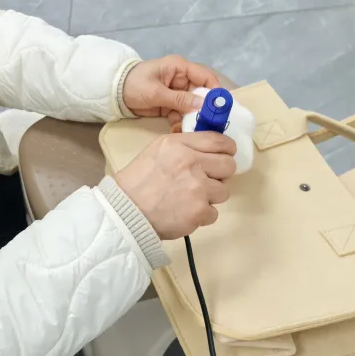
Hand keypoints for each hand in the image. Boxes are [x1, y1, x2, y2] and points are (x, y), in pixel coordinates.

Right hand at [114, 131, 236, 238]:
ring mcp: (198, 189)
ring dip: (210, 196)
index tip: (226, 154)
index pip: (218, 141)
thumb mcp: (158, 150)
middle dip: (221, 173)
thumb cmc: (138, 180)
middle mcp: (192, 163)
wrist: (126, 210)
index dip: (227, 149)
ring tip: (190, 198)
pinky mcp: (200, 212)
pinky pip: (214, 213)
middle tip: (207, 179)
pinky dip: (202, 215)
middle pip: (228, 166)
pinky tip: (185, 212)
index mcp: (180, 145)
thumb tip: (208, 152)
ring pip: (223, 191)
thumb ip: (184, 147)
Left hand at [122, 56, 220, 131]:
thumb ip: (178, 99)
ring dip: (192, 118)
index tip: (220, 107)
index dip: (214, 90)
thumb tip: (202, 105)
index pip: (205, 77)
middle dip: (204, 109)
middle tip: (208, 124)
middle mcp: (181, 79)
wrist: (114, 94)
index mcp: (180, 68)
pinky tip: (178, 131)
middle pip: (201, 94)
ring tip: (191, 130)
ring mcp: (176, 93)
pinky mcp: (170, 105)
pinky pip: (181, 114)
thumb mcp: (156, 92)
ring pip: (192, 107)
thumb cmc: (134, 84)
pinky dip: (181, 123)